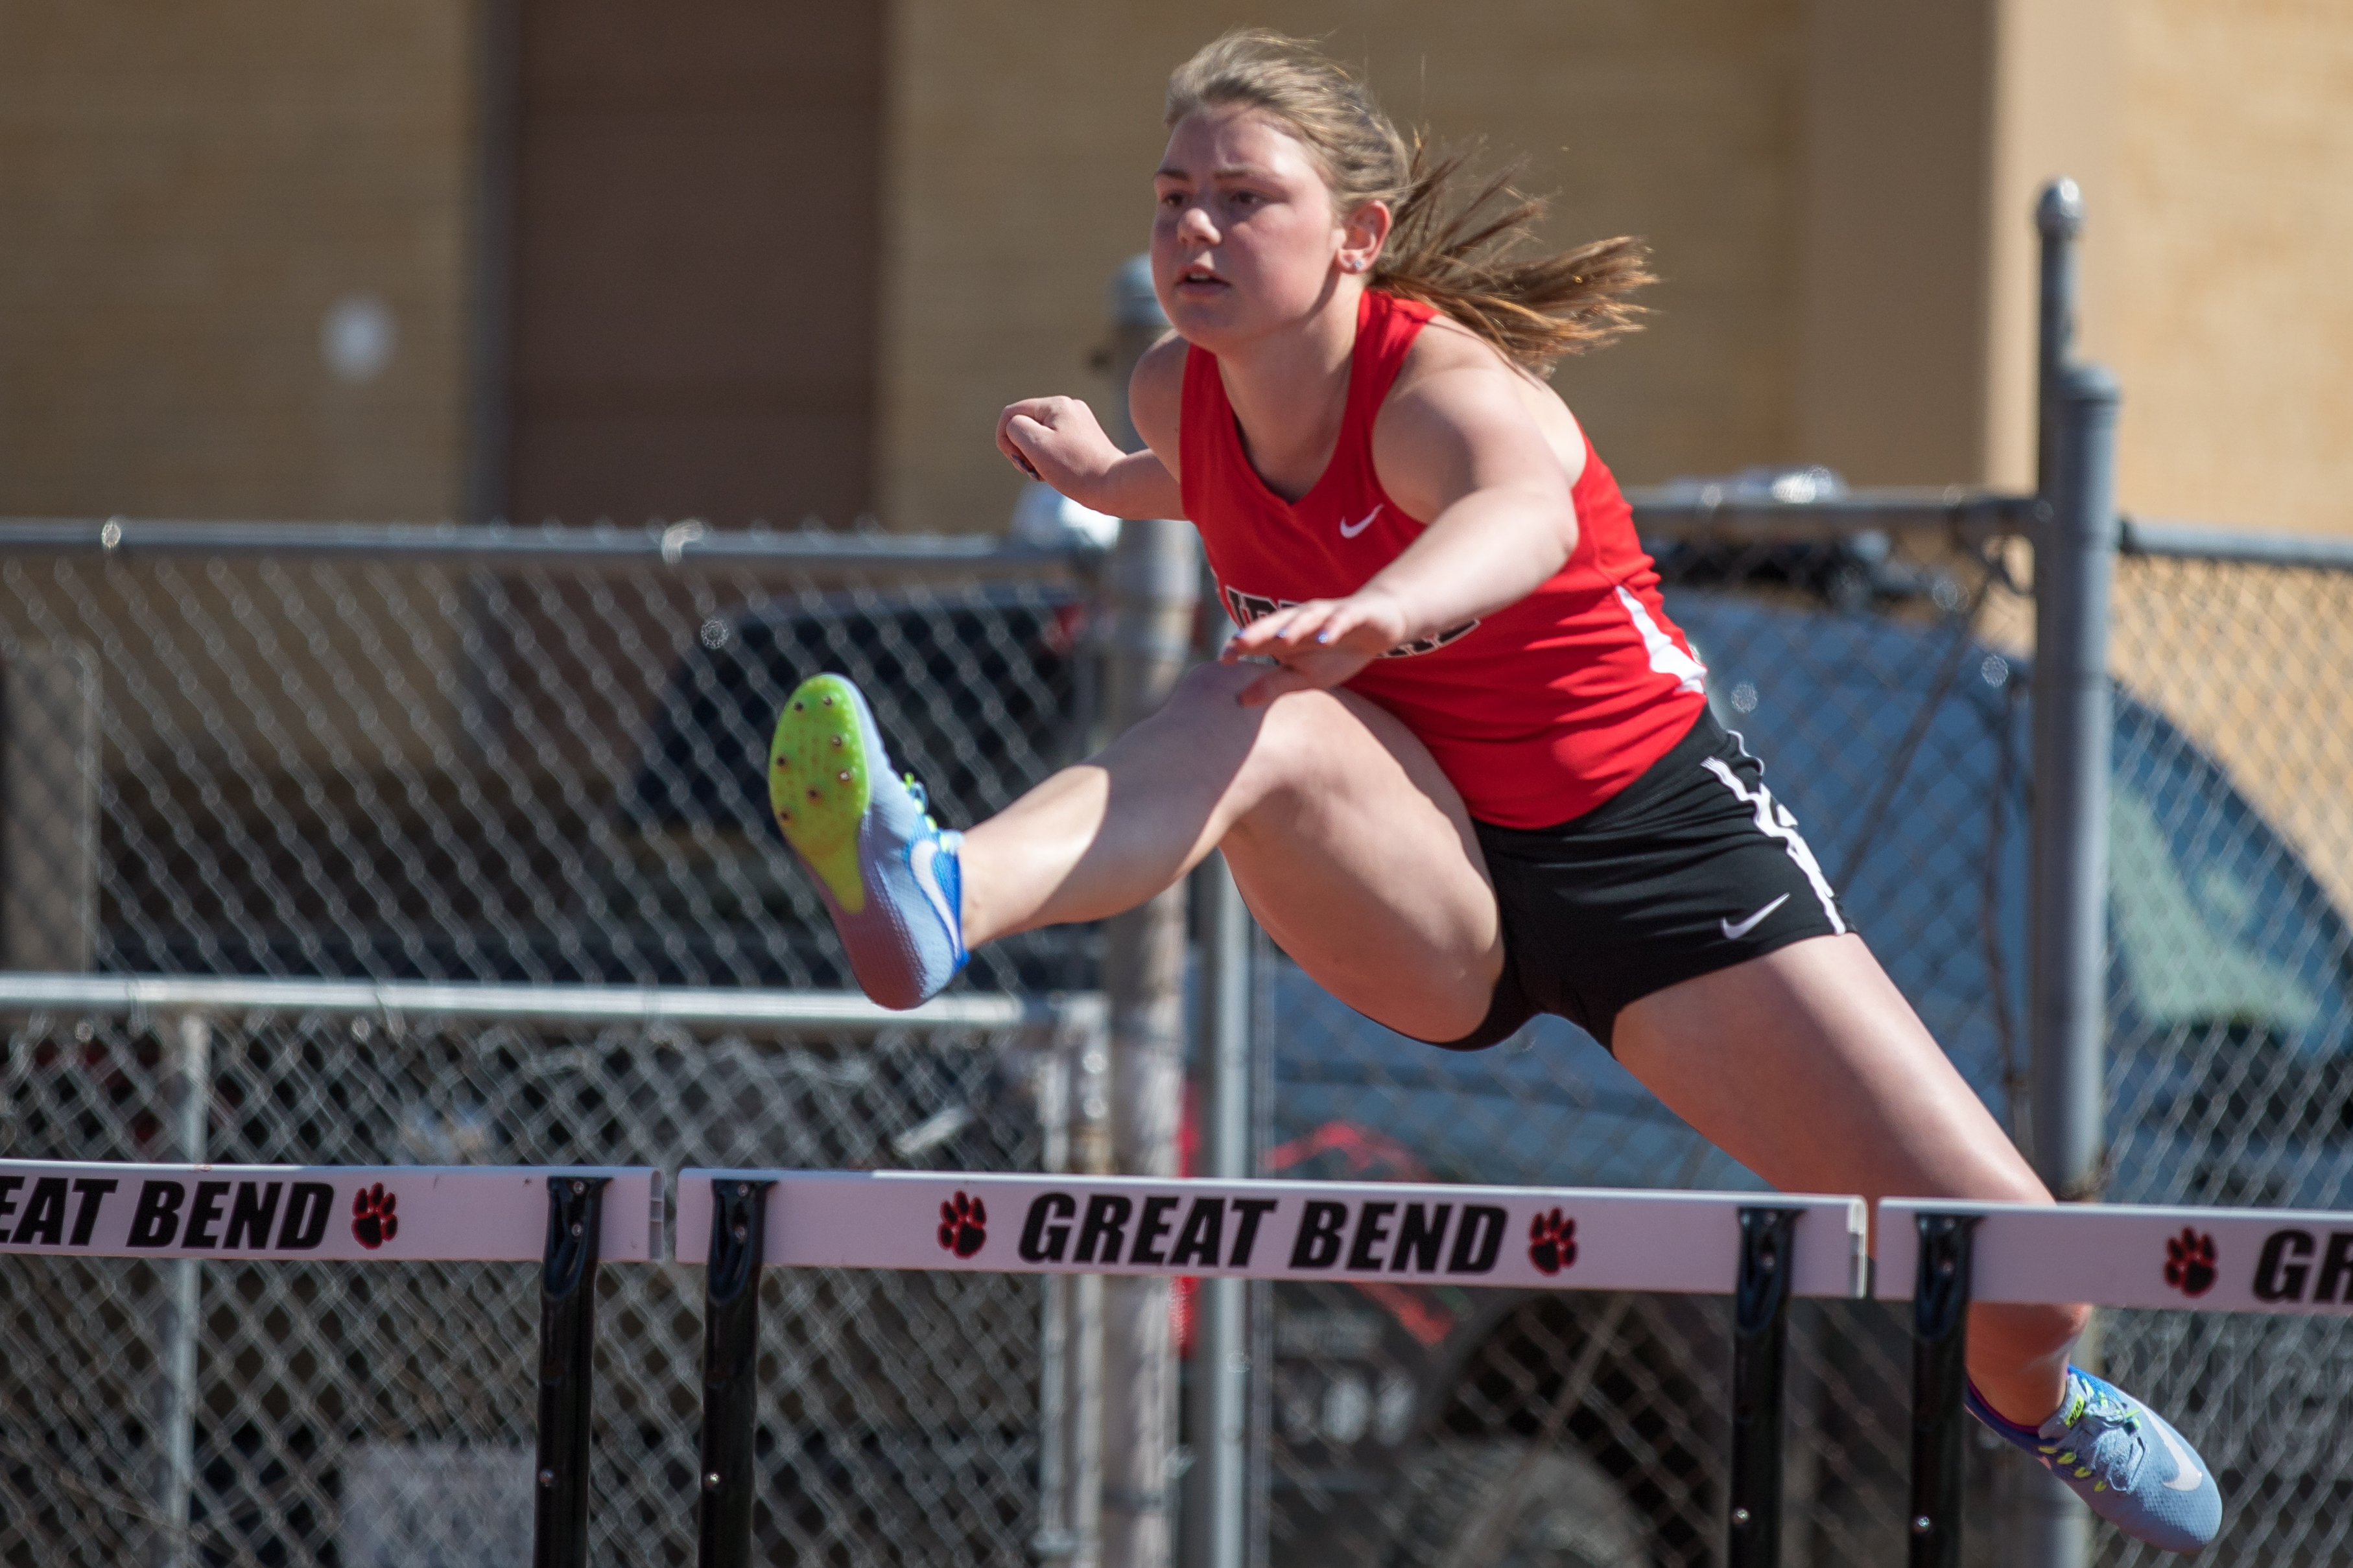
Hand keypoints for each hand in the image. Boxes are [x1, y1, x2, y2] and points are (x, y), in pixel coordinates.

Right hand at [997, 397, 1123, 503]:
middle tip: (1031, 471)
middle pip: (1026, 424)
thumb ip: (1016, 428)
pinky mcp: (1084, 438)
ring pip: (1039, 436)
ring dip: (1034, 456)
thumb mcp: (1036, 445)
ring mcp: (1078, 422)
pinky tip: (1055, 473)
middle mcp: (1068, 407)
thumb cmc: (1074, 468)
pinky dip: (1048, 459)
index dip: (1004, 438)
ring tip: (1044, 474)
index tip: (1016, 460)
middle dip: (1021, 449)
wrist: (1113, 486)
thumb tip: (1013, 427)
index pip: (1012, 413)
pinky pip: (1054, 444)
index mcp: (1056, 404)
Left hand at [1220, 591, 1411, 705]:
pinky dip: (1332, 628)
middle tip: (1238, 643)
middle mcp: (1301, 621)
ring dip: (1293, 628)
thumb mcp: (1305, 676)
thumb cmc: (1336, 652)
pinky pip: (1340, 620)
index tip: (1223, 659)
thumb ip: (1274, 685)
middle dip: (1257, 632)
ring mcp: (1326, 615)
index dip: (1241, 646)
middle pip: (1275, 624)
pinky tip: (1324, 639)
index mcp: (1286, 635)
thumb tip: (1239, 700)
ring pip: (1306, 619)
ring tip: (1280, 640)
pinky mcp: (1352, 614)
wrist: (1379, 625)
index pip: (1259, 639)